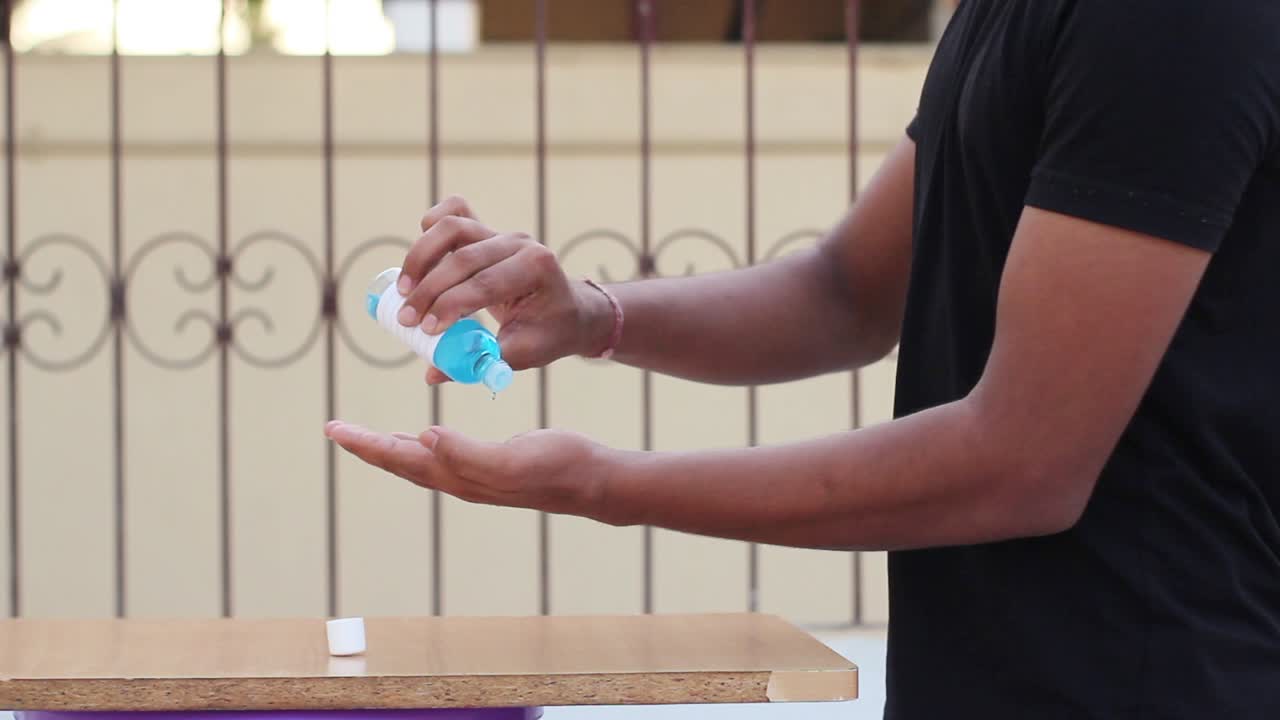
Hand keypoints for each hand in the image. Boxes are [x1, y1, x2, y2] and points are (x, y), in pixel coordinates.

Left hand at [324, 420, 614, 518]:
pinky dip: (420, 444)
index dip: (366, 445)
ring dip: (388, 447)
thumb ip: (468, 453)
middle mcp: (460, 478)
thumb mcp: (513, 458)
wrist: (592, 479)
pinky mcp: (489, 463)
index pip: (400, 459)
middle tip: (335, 429)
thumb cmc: (559, 466)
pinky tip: (420, 437)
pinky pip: (441, 455)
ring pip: (418, 461)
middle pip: (400, 462)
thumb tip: (423, 437)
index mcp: (459, 476)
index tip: (335, 430)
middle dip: (367, 446)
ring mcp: (474, 473)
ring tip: (365, 436)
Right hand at [396, 195, 615, 384]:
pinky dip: (432, 227)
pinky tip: (419, 255)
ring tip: (404, 291)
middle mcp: (519, 243)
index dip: (450, 305)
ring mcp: (501, 233)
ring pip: (453, 228)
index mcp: (537, 268)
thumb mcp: (523, 354)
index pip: (486, 283)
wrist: (569, 312)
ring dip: (421, 257)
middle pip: (464, 258)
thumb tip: (432, 374)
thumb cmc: (548, 333)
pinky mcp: (485, 231)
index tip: (425, 329)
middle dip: (429, 290)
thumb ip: (481, 361)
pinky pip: (456, 213)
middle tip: (406, 319)